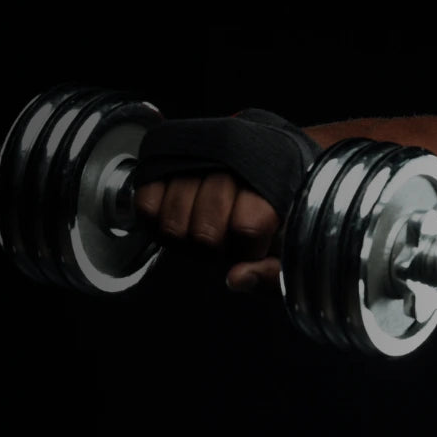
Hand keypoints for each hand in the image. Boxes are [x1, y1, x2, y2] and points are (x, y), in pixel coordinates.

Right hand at [135, 172, 281, 292]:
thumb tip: (236, 279)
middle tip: (222, 240)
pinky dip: (155, 219)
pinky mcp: (167, 157)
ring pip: (172, 219)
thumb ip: (272, 271)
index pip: (246, 227)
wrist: (268, 159)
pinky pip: (146, 203)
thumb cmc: (277, 207)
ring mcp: (197, 158)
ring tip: (199, 227)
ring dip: (183, 236)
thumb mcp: (290, 245)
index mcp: (272, 181)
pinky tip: (176, 216)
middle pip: (204, 231)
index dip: (246, 248)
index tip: (251, 245)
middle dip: (212, 248)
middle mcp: (234, 163)